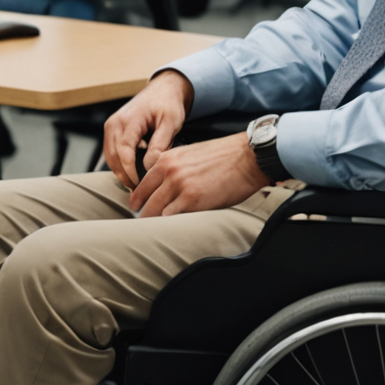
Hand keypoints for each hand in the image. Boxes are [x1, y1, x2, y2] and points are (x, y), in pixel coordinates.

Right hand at [102, 70, 193, 188]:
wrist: (163, 90)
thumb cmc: (168, 103)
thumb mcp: (171, 123)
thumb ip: (160, 144)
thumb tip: (149, 166)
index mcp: (129, 120)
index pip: (124, 151)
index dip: (130, 172)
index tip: (140, 185)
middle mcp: (114, 123)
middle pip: (113, 157)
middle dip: (125, 176)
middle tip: (139, 192)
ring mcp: (111, 126)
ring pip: (110, 157)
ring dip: (121, 172)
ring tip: (136, 186)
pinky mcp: (113, 131)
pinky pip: (112, 153)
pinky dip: (120, 165)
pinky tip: (133, 173)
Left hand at [130, 133, 268, 217]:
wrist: (247, 157)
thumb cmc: (224, 155)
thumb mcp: (190, 153)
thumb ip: (174, 166)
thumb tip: (163, 184)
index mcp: (167, 159)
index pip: (142, 183)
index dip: (138, 198)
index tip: (137, 207)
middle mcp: (170, 171)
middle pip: (145, 200)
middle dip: (143, 213)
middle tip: (143, 223)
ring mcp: (180, 186)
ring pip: (156, 211)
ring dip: (155, 222)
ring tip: (155, 231)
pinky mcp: (193, 200)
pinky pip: (172, 217)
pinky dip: (171, 224)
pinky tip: (172, 229)